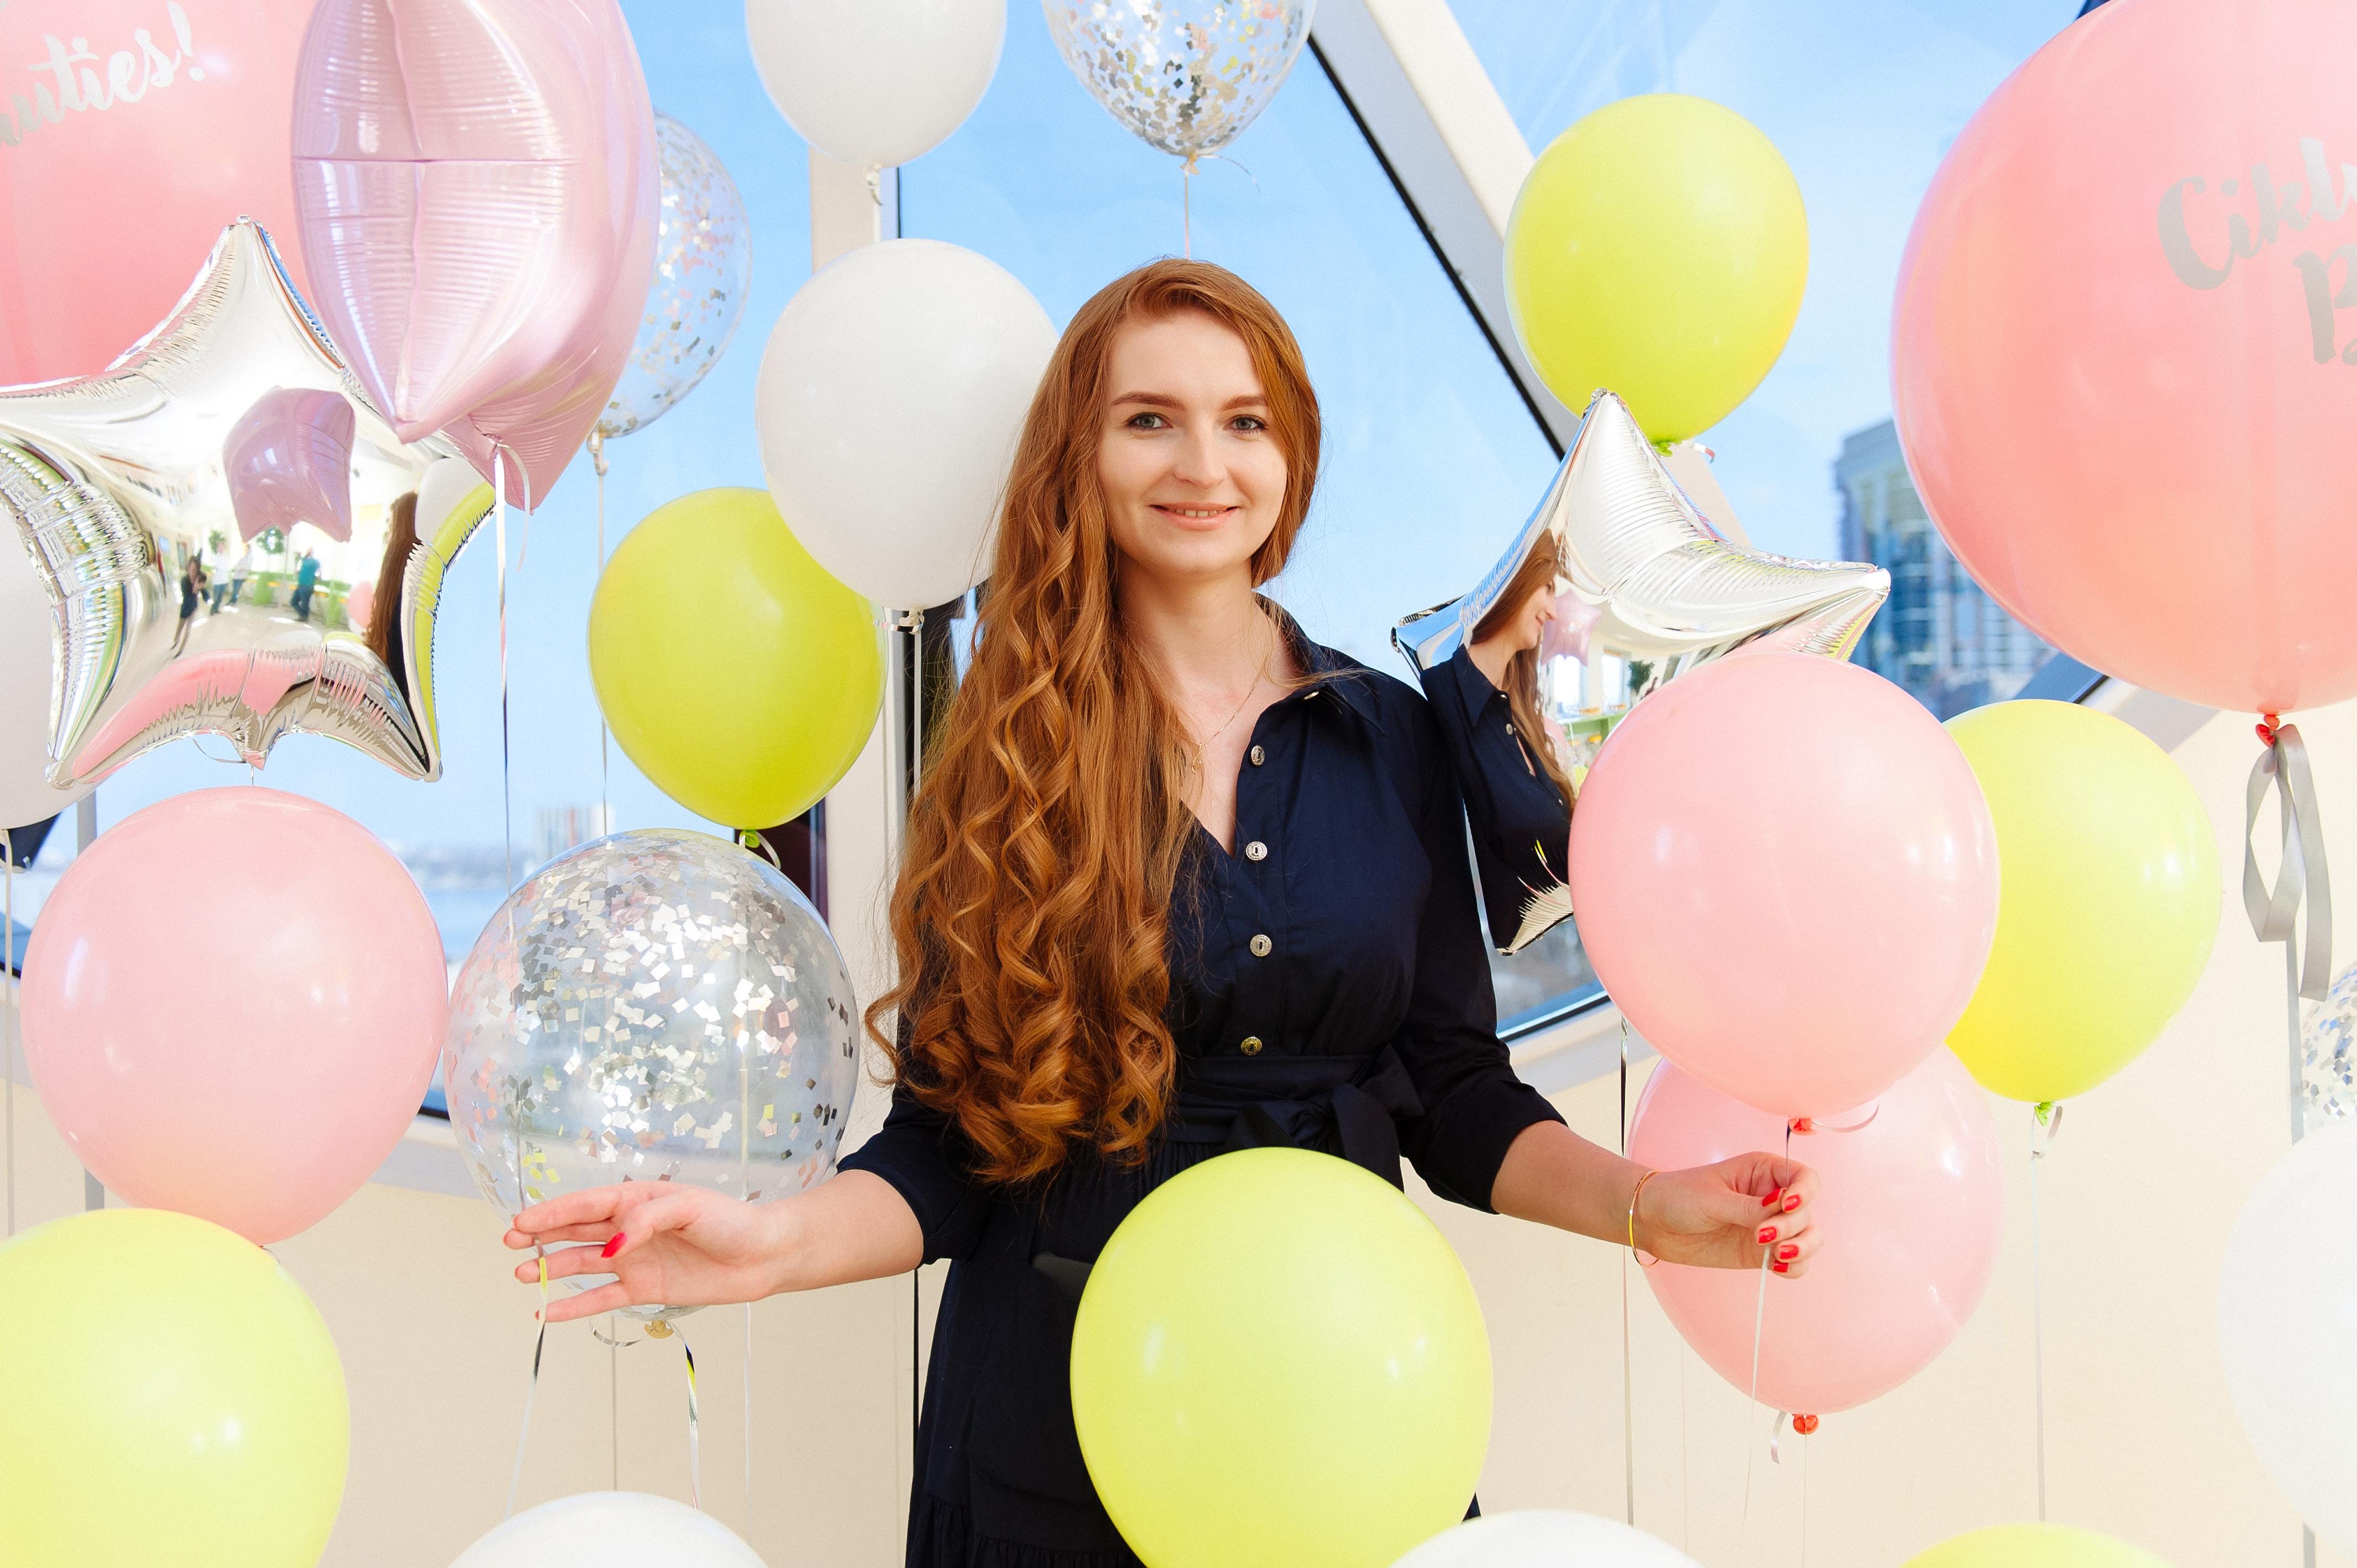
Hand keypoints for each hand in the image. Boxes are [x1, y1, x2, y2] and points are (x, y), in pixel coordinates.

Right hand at [504, 1183, 791, 1323]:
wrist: (762, 1256)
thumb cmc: (730, 1221)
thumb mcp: (689, 1208)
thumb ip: (646, 1222)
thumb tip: (612, 1248)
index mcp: (638, 1200)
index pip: (587, 1204)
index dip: (553, 1212)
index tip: (522, 1221)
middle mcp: (629, 1229)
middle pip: (576, 1231)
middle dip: (542, 1235)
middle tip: (511, 1242)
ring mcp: (634, 1260)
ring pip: (583, 1264)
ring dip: (553, 1269)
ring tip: (523, 1274)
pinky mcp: (644, 1289)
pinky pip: (603, 1298)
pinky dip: (575, 1307)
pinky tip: (548, 1312)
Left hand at [1633, 1152, 1821, 1277]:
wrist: (1653, 1222)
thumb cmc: (1679, 1196)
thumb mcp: (1713, 1199)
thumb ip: (1749, 1208)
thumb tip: (1783, 1210)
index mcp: (1764, 1171)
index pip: (1804, 1178)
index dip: (1805, 1192)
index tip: (1788, 1204)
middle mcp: (1773, 1197)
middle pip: (1807, 1212)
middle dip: (1791, 1226)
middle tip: (1761, 1235)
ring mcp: (1770, 1226)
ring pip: (1809, 1238)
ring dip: (1802, 1248)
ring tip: (1777, 1255)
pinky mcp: (1762, 1252)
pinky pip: (1793, 1261)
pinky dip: (1794, 1266)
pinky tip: (1778, 1267)